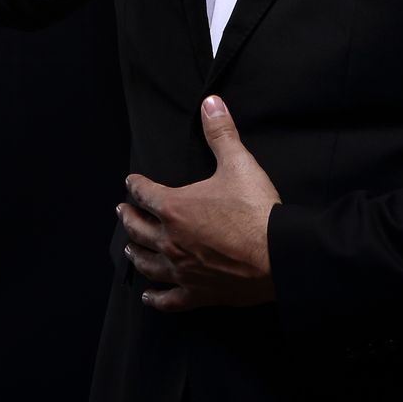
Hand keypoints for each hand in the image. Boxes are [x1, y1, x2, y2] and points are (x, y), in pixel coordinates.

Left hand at [116, 94, 281, 311]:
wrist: (280, 256)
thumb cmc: (257, 210)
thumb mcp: (239, 163)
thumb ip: (221, 132)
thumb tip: (211, 102)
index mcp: (174, 207)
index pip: (144, 192)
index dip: (135, 184)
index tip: (131, 181)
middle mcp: (170, 240)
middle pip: (137, 228)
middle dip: (128, 217)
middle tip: (122, 211)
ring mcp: (182, 269)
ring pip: (147, 262)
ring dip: (135, 252)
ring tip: (130, 246)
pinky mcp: (198, 293)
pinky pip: (169, 299)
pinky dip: (156, 298)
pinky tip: (148, 297)